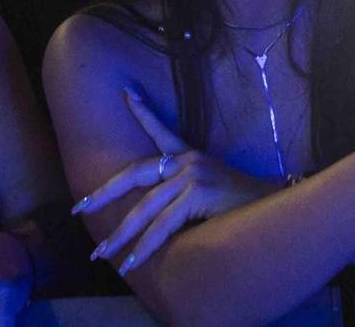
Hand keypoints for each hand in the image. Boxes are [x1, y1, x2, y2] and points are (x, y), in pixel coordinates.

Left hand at [77, 88, 277, 273]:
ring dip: (122, 235)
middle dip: (104, 193)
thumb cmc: (242, 206)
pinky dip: (146, 247)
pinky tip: (132, 261)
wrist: (275, 208)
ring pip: (145, 208)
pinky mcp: (197, 194)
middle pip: (135, 174)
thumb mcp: (209, 193)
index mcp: (190, 157)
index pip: (161, 132)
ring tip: (104, 254)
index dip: (142, 111)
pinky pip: (163, 225)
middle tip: (79, 208)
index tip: (125, 92)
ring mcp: (192, 176)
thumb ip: (182, 196)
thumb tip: (153, 215)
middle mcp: (188, 161)